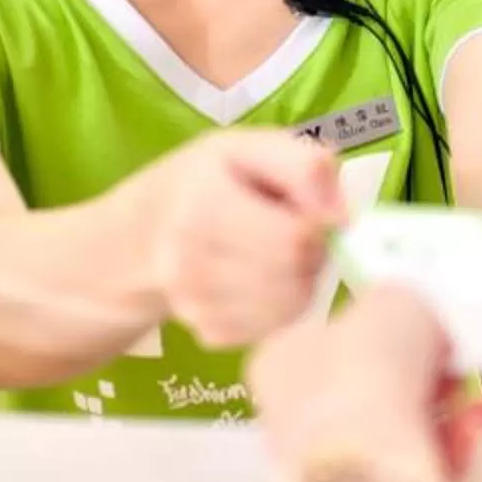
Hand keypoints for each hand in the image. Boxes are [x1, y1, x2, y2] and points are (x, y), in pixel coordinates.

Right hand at [135, 129, 343, 347]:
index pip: (294, 238)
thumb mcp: (247, 147)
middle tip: (293, 234)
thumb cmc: (202, 182)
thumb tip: (344, 216)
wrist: (137, 235)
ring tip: (278, 256)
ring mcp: (196, 304)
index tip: (303, 211)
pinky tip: (262, 282)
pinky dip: (279, 307)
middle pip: (295, 275)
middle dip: (310, 255)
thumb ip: (304, 166)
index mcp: (203, 205)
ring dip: (300, 281)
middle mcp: (191, 262)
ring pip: (290, 306)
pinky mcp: (207, 334)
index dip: (314, 224)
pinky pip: (272, 329)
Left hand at [250, 285, 481, 481]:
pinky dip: (459, 440)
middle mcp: (303, 413)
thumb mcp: (394, 300)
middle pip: (378, 379)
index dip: (383, 323)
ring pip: (410, 422)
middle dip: (429, 369)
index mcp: (283, 358)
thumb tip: (417, 315)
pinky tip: (480, 422)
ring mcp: (339, 460)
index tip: (423, 319)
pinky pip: (426, 459)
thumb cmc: (363, 380)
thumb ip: (406, 301)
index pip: (333, 331)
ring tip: (479, 393)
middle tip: (455, 356)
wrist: (372, 473)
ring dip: (454, 404)